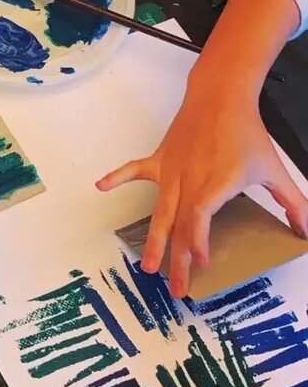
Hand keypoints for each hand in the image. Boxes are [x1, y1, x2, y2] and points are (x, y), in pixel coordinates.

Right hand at [96, 86, 307, 297]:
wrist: (220, 98)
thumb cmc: (246, 133)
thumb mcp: (273, 169)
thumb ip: (293, 202)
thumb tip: (307, 229)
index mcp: (216, 184)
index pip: (201, 219)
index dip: (199, 243)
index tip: (203, 264)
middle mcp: (189, 181)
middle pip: (178, 226)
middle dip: (176, 259)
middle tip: (176, 288)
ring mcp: (171, 171)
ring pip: (160, 212)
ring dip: (152, 240)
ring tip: (146, 266)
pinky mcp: (160, 160)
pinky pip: (134, 170)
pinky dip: (117, 177)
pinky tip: (100, 187)